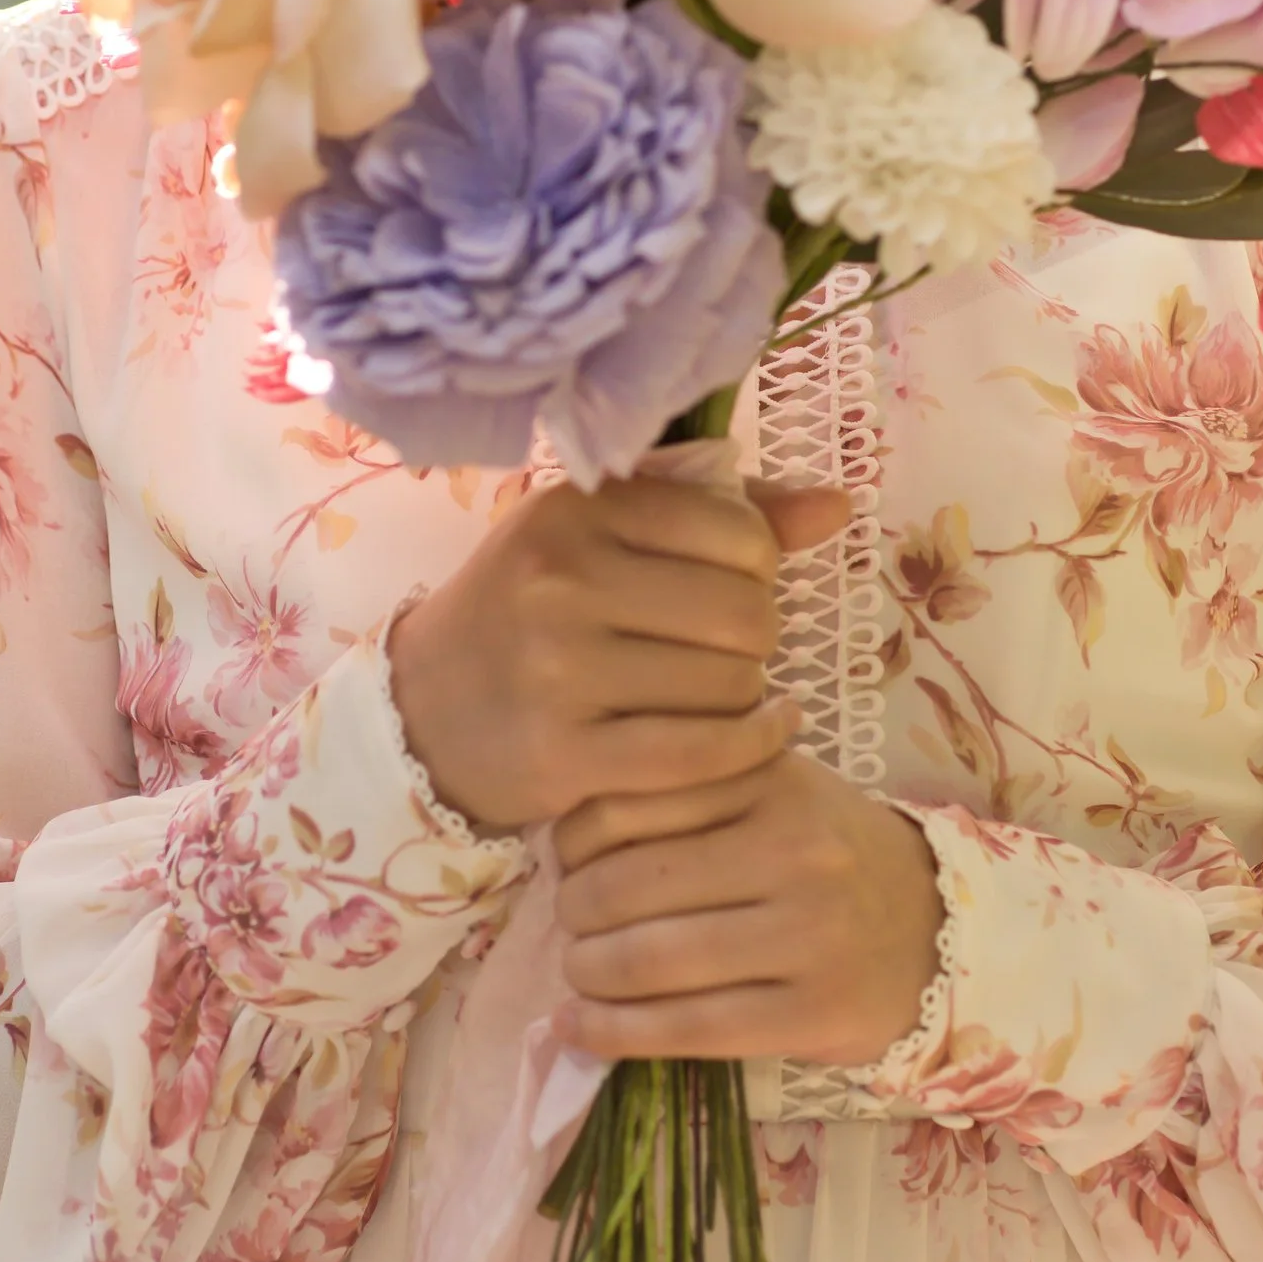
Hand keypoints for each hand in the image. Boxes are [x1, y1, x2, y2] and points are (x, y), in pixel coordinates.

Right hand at [386, 471, 850, 835]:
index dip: (758, 565)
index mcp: (575, 510)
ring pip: (730, 686)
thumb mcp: (603, 536)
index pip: (737, 530)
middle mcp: (560, 581)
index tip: (729, 584)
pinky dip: (749, 750)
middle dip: (758, 637)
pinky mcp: (564, 754)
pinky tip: (758, 736)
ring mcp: (558, 670)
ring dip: (745, 696)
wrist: (425, 711)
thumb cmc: (532, 609)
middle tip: (726, 650)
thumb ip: (721, 514)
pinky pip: (703, 755)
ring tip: (714, 692)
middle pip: (745, 614)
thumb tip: (836, 506)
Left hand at [548, 750, 944, 1066]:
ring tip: (578, 975)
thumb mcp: (775, 789)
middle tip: (569, 924)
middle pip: (628, 886)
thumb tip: (564, 829)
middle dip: (573, 913)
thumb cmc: (832, 854)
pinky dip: (613, 1034)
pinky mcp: (813, 1014)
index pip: (627, 803)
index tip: (565, 861)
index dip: (571, 839)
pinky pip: (688, 1029)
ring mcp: (809, 935)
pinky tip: (579, 1028)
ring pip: (650, 961)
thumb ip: (691, 790)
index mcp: (772, 781)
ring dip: (586, 975)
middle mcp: (795, 851)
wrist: (937, 928)